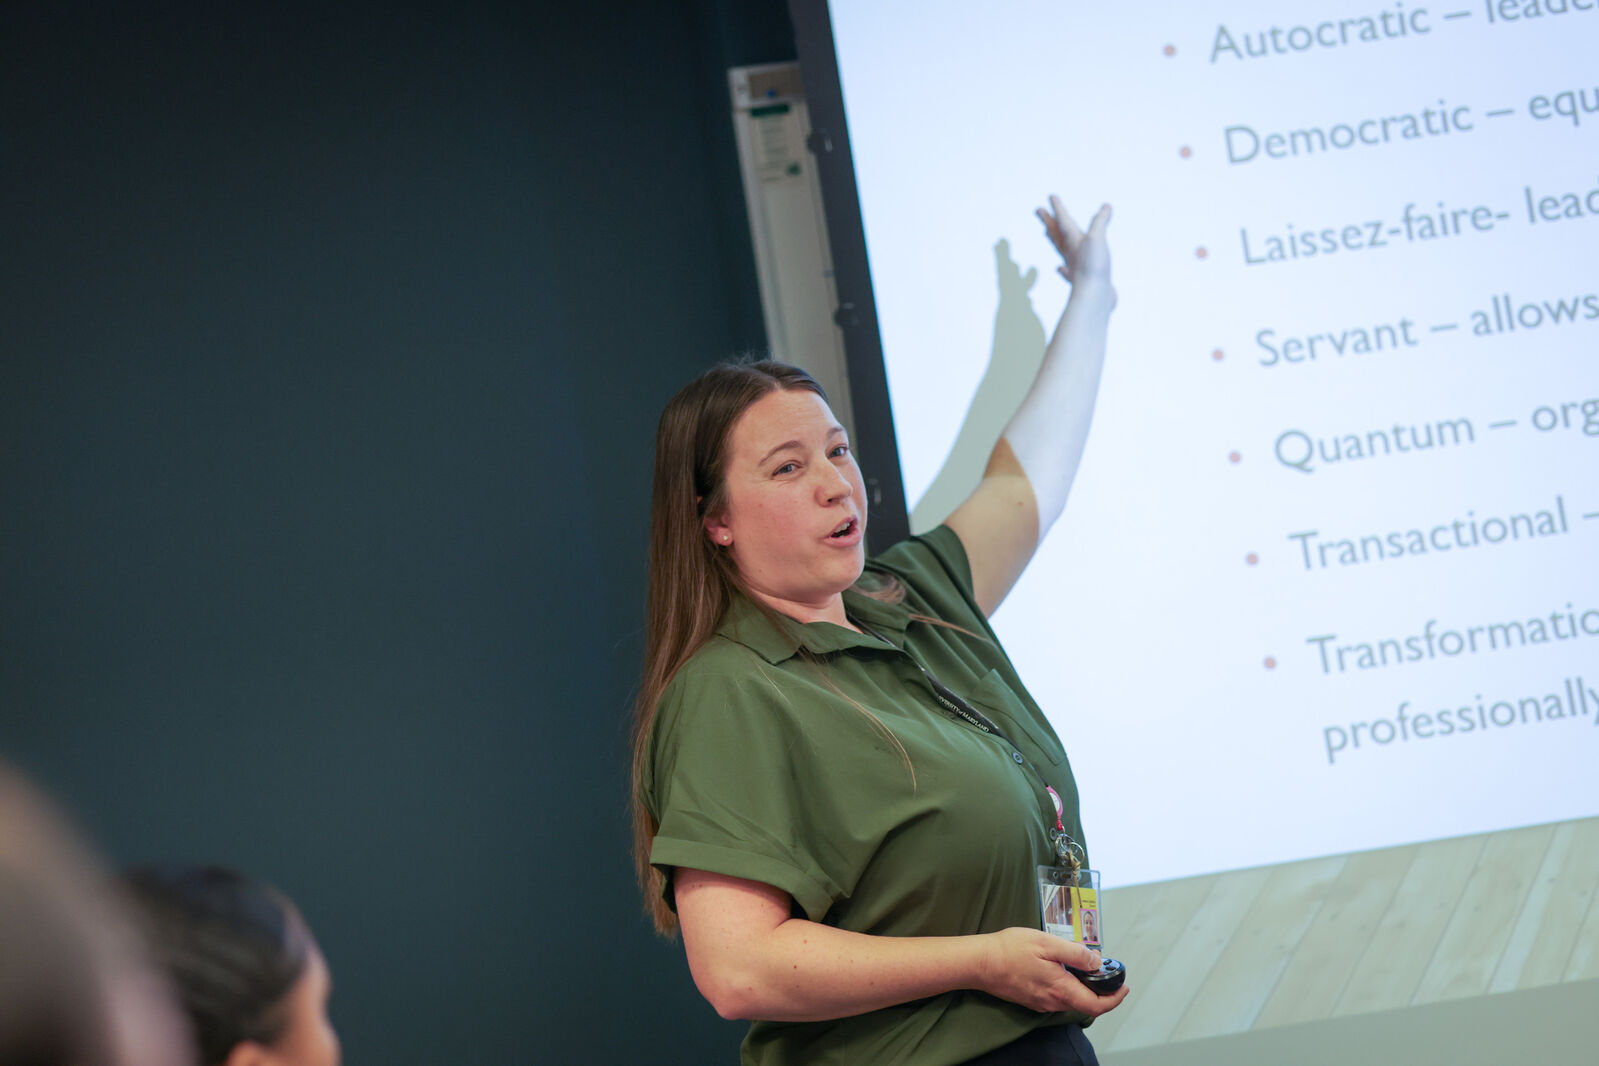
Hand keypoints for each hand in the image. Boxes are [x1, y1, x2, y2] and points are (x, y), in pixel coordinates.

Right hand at [976, 927, 1129, 1016]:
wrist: (980, 963)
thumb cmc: (1010, 950)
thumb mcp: (1047, 943)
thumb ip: (1075, 953)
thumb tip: (1096, 961)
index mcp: (1061, 989)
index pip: (1097, 1005)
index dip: (1115, 998)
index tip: (1124, 986)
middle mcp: (1053, 1001)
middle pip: (1086, 1004)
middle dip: (1102, 991)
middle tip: (1107, 972)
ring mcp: (1041, 1002)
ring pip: (1072, 1000)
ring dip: (1084, 988)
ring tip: (1086, 967)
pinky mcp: (1032, 999)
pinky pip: (1058, 997)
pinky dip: (1068, 987)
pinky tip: (1063, 970)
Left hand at [1034, 197, 1112, 293]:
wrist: (1094, 298)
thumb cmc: (1093, 267)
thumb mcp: (1097, 239)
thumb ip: (1100, 222)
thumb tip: (1106, 206)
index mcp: (1072, 242)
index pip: (1063, 221)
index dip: (1058, 208)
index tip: (1050, 197)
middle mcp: (1070, 254)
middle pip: (1056, 234)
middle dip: (1048, 222)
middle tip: (1038, 211)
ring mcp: (1074, 268)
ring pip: (1061, 251)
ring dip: (1054, 240)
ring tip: (1048, 234)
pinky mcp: (1080, 282)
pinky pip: (1067, 271)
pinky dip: (1063, 267)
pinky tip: (1060, 268)